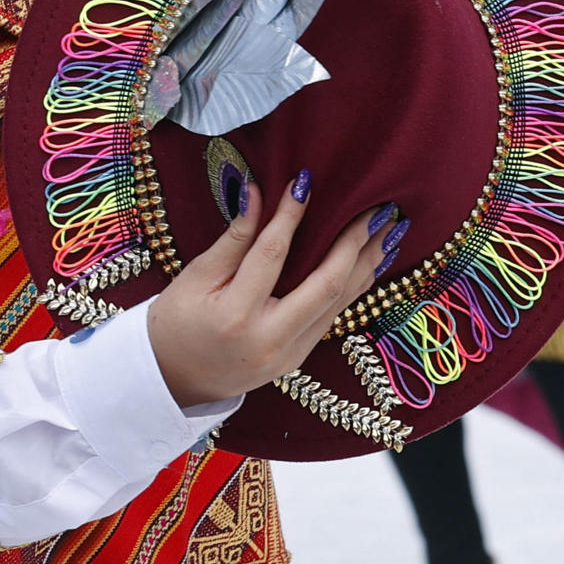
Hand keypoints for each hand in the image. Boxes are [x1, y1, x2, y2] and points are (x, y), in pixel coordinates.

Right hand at [146, 173, 393, 409]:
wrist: (173, 381)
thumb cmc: (176, 324)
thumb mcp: (195, 276)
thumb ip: (233, 238)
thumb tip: (256, 192)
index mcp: (236, 315)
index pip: (272, 255)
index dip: (290, 216)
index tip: (306, 181)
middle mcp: (270, 339)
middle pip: (325, 285)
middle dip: (354, 243)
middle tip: (376, 210)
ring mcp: (290, 354)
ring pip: (338, 303)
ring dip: (366, 264)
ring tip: (390, 230)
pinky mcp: (299, 359)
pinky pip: (332, 316)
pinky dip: (353, 286)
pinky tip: (369, 262)